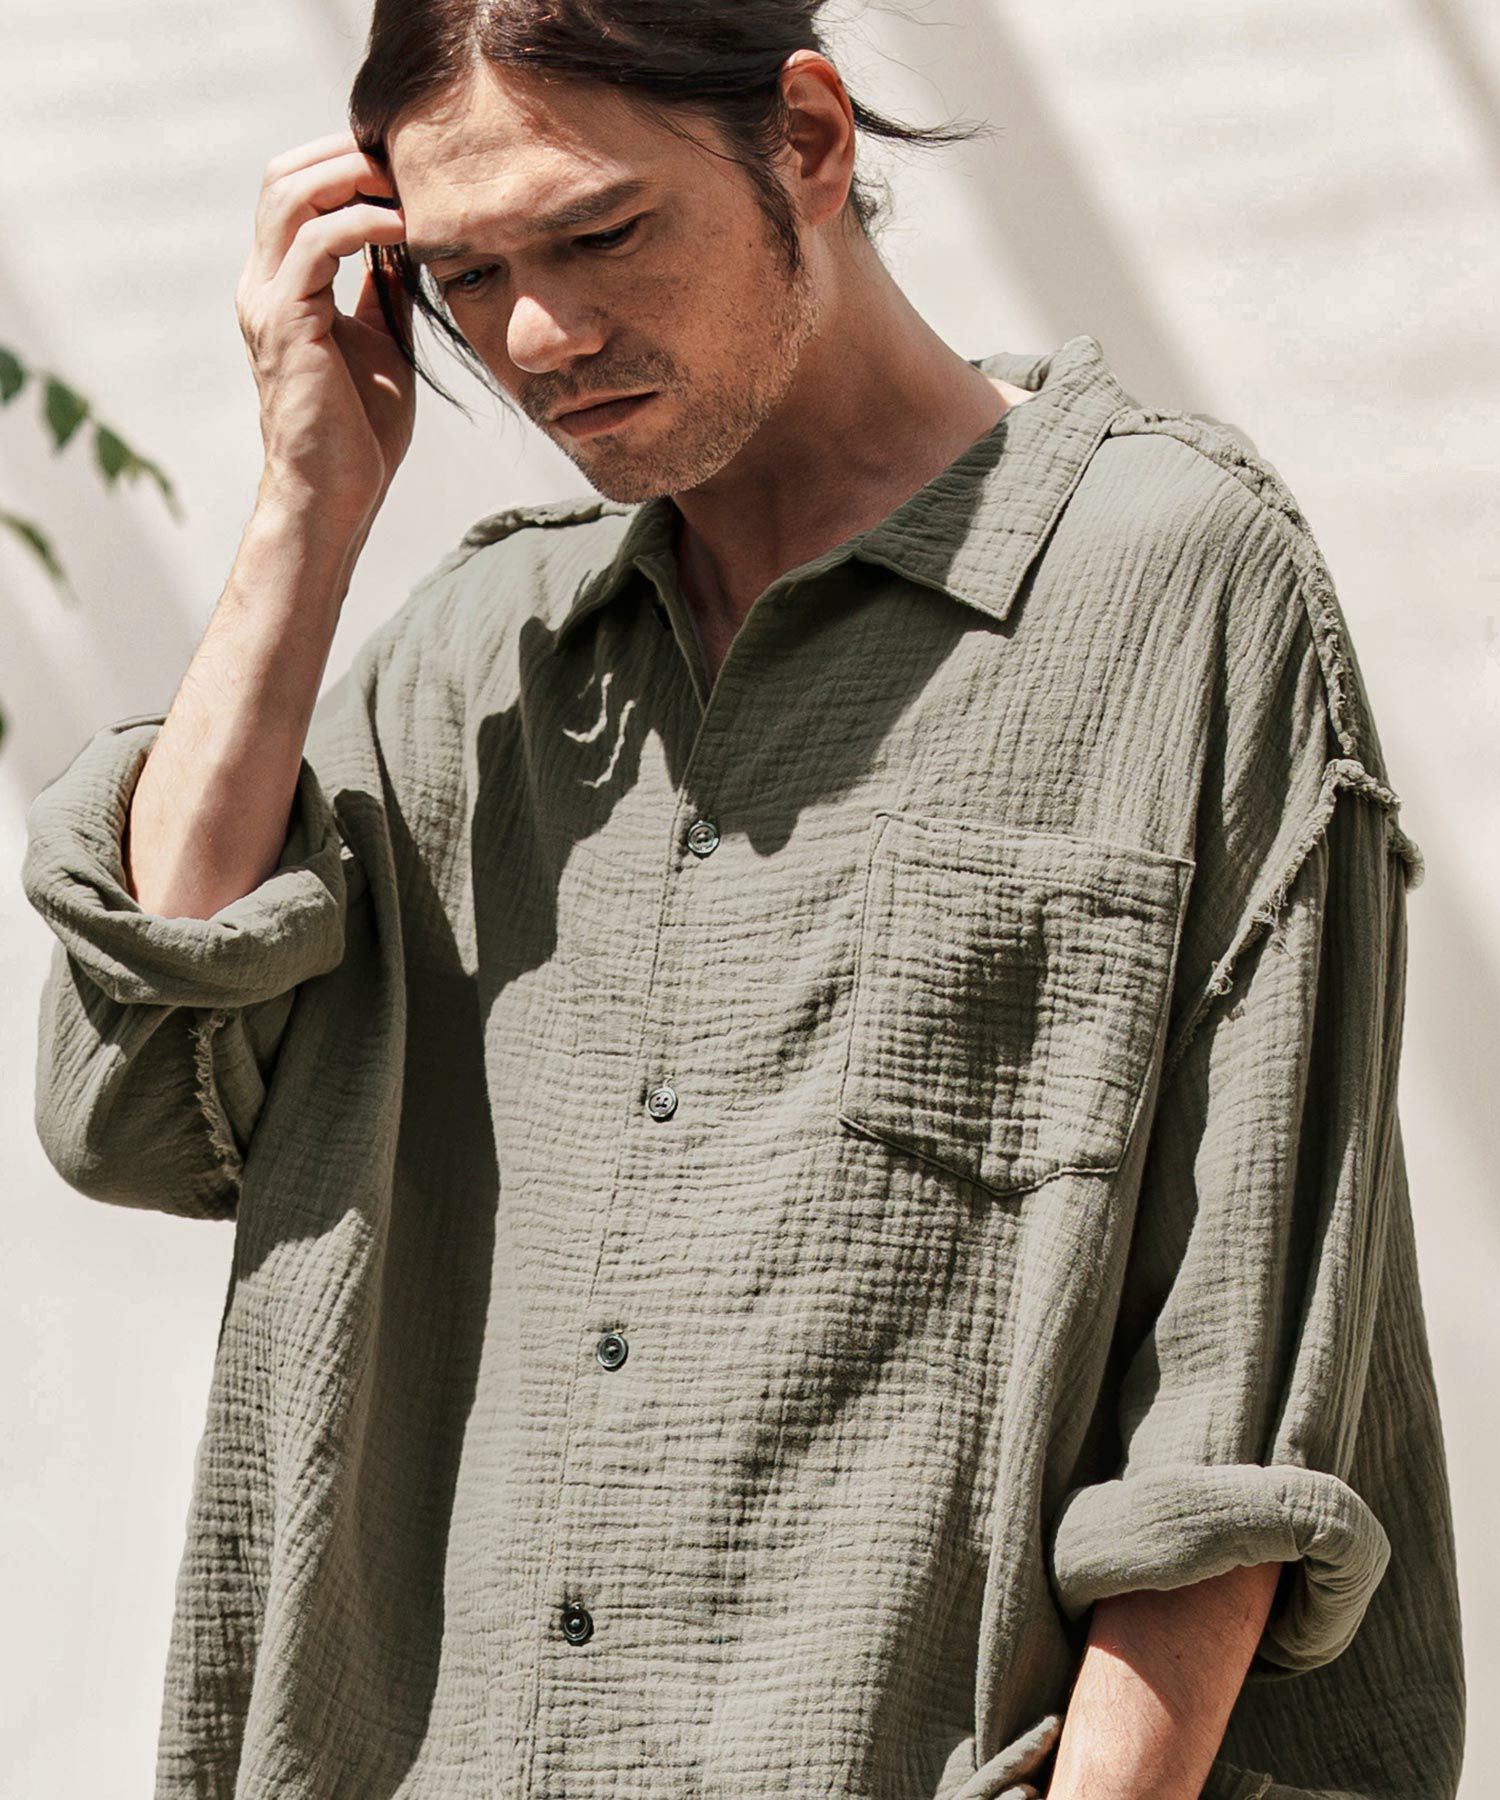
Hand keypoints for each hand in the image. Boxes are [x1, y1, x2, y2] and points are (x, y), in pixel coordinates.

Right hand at [235, 126, 415, 535]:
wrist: (338, 494)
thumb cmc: (360, 430)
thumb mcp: (382, 342)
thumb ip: (384, 292)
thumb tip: (411, 246)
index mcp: (281, 284)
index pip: (295, 190)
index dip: (343, 165)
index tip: (403, 169)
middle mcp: (262, 283)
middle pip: (283, 176)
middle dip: (345, 155)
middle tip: (405, 162)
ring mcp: (268, 301)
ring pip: (291, 196)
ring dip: (351, 177)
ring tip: (404, 186)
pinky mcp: (286, 324)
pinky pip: (317, 245)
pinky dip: (363, 225)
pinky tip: (404, 231)